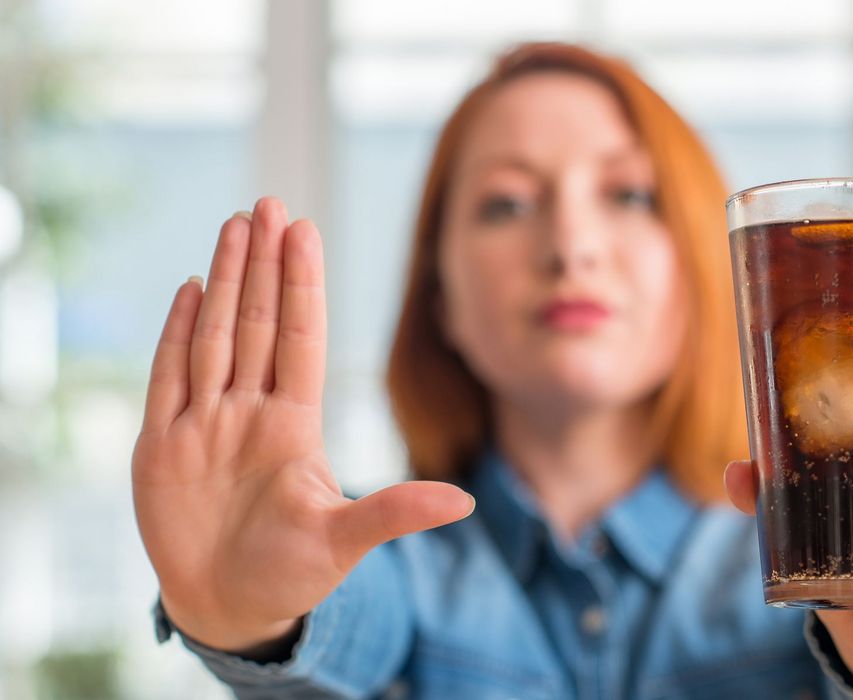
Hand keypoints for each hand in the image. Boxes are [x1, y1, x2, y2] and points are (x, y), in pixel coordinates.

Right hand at [132, 198, 474, 653]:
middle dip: (262, 263)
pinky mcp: (161, 445)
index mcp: (294, 425)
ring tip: (235, 225)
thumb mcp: (344, 542)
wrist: (229, 607)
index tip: (305, 232)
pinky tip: (191, 287)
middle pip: (257, 322)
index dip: (301, 285)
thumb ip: (395, 513)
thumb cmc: (291, 574)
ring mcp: (204, 423)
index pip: (300, 338)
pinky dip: (176, 333)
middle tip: (270, 202)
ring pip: (214, 335)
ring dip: (223, 280)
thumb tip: (466, 504)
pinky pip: (168, 376)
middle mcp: (250, 411)